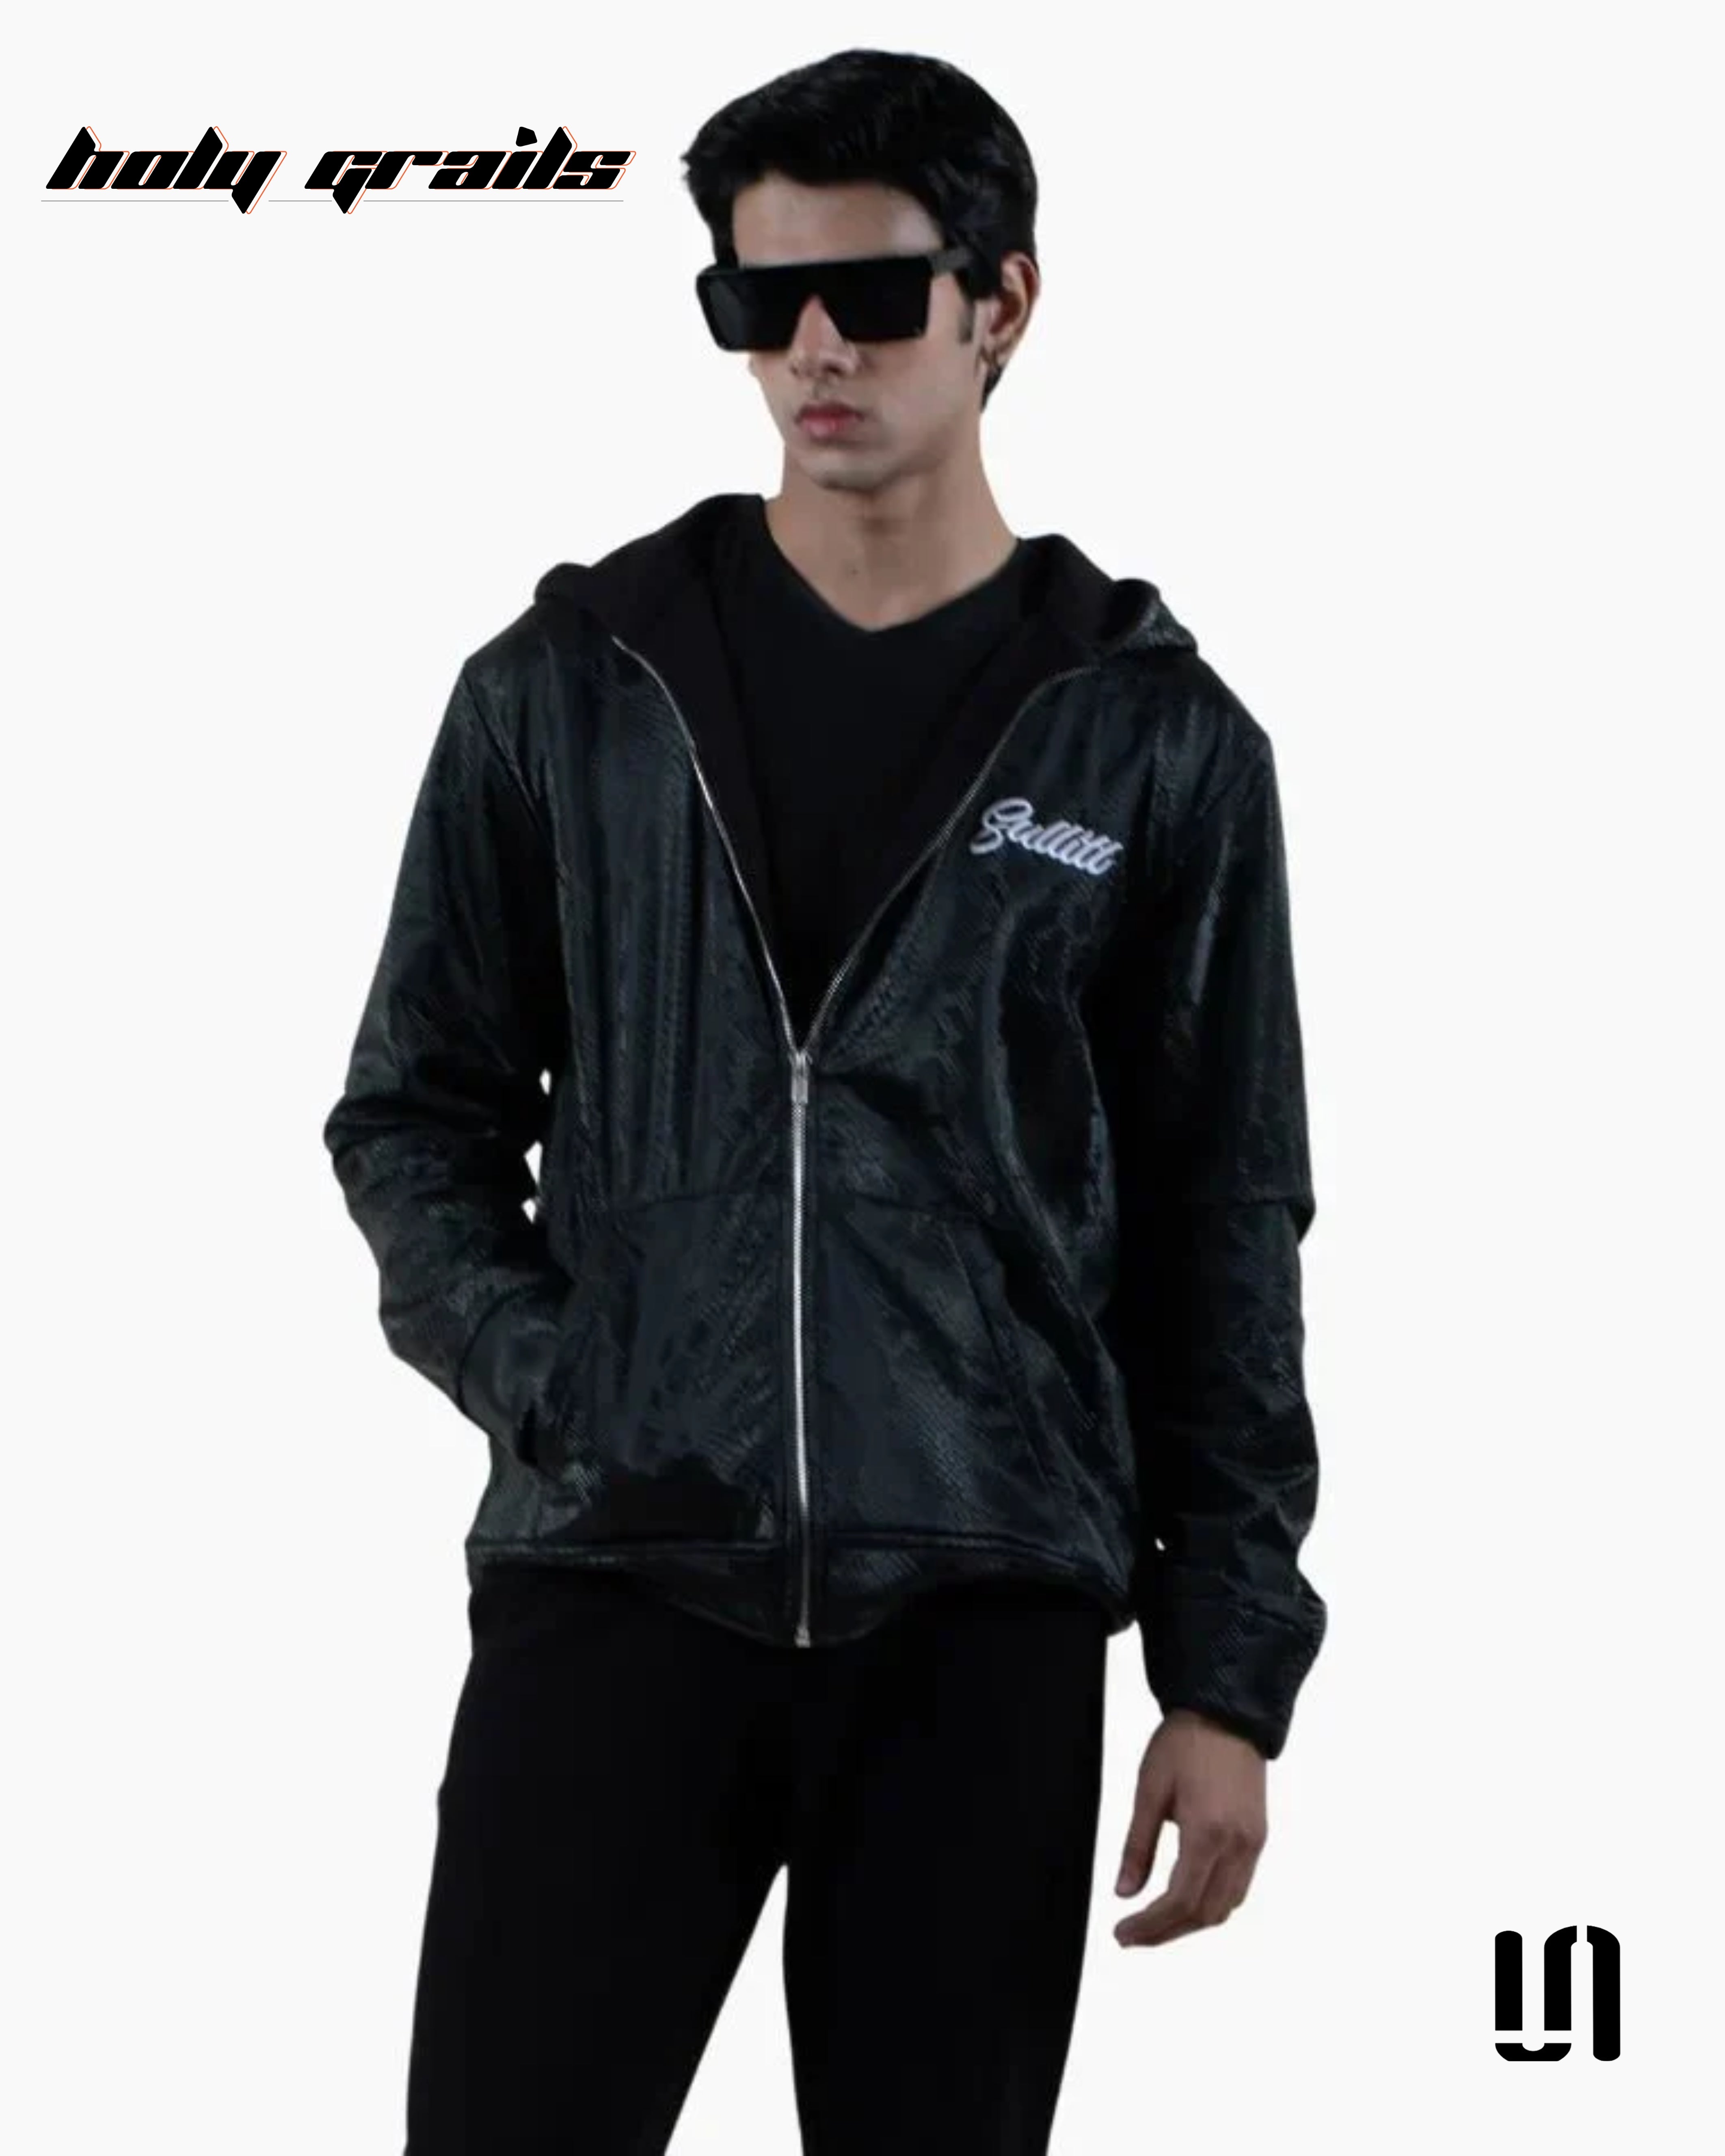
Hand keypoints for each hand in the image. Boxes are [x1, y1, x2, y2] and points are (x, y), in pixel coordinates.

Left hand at [1112, 1709, 1266, 1947]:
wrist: (1228, 1713)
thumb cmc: (1185, 1744)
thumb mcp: (1149, 1791)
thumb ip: (1137, 1846)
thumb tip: (1124, 1893)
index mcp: (1208, 1833)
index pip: (1180, 1901)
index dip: (1150, 1927)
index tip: (1122, 1934)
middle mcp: (1238, 1845)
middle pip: (1205, 1913)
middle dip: (1167, 1932)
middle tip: (1132, 1935)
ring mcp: (1253, 1843)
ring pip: (1226, 1907)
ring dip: (1190, 1922)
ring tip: (1155, 1923)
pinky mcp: (1258, 1837)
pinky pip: (1238, 1887)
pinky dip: (1212, 1904)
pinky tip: (1187, 1900)